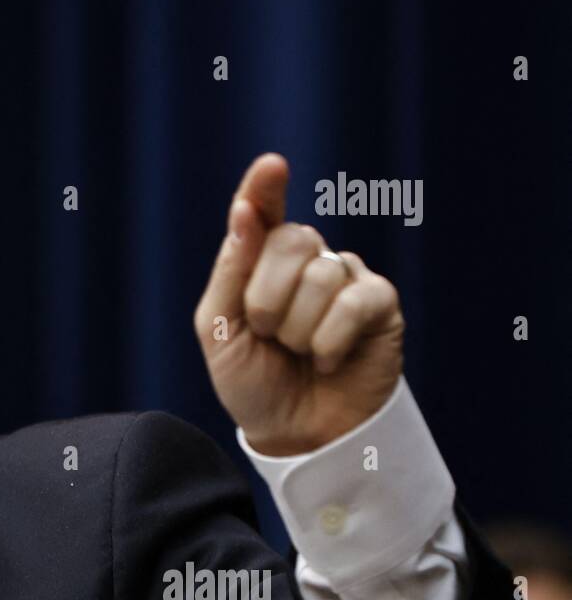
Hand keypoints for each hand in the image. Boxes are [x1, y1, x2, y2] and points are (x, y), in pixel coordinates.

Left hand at [193, 153, 404, 455]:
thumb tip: (245, 211)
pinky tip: (328, 359)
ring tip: (299, 353)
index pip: (263, 212)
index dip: (265, 188)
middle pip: (290, 240)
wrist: (295, 434)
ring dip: (297, 328)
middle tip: (269, 337)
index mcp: (260, 262)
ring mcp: (345, 278)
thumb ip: (230, 271)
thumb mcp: (219, 331)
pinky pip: (352, 302)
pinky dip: (329, 340)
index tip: (272, 165)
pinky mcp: (379, 304)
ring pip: (320, 275)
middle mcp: (305, 261)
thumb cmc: (253, 383)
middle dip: (266, 299)